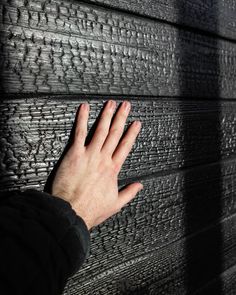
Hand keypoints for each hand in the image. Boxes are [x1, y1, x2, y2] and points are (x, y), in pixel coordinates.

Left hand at [50, 100, 142, 230]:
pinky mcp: (75, 154)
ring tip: (111, 103)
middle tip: (126, 105)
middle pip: (114, 134)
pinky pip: (79, 133)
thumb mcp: (116, 204)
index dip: (131, 133)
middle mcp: (103, 159)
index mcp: (113, 169)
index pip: (125, 146)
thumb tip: (139, 186)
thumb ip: (129, 193)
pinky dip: (82, 119)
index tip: (136, 123)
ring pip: (100, 130)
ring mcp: (90, 154)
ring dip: (106, 115)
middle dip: (121, 118)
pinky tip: (84, 108)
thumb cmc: (91, 209)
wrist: (71, 211)